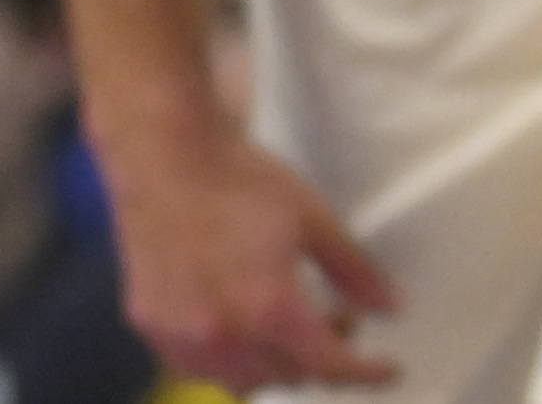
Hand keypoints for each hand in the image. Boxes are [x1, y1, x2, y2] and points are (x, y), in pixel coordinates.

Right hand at [110, 128, 401, 389]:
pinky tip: (242, 324)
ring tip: (291, 320)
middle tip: (338, 316)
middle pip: (287, 375)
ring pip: (242, 380)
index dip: (364, 372)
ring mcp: (180, 338)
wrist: (169, 160)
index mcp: (268, 309)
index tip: (390, 369)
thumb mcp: (315, 220)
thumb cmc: (246, 184)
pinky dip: (231, 359)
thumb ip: (354, 271)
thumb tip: (392, 307)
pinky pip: (200, 367)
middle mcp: (222, 336)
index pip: (327, 364)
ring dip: (277, 363)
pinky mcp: (149, 328)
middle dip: (322, 355)